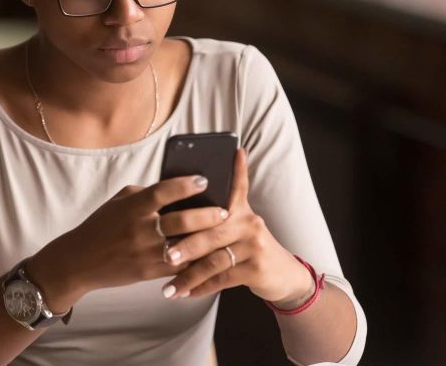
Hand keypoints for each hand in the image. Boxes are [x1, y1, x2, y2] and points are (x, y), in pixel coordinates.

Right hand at [26, 172, 229, 309]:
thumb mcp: (119, 202)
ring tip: (223, 233)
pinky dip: (195, 261)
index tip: (204, 180)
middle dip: (208, 215)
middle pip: (181, 220)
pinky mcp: (148, 272)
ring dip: (207, 240)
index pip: (164, 191)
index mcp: (133, 206)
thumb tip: (175, 187)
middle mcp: (140, 229)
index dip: (186, 185)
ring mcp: (145, 252)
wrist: (80, 260)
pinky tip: (210, 255)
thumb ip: (145, 194)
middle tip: (225, 211)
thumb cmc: (101, 226)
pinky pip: (178, 267)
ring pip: (184, 246)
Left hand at [159, 148, 314, 304]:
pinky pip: (223, 278)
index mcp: (240, 209)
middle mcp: (249, 222)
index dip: (236, 168)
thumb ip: (214, 216)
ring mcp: (254, 244)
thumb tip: (178, 207)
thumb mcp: (238, 226)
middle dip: (185, 245)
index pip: (236, 185)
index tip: (233, 151)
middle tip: (164, 255)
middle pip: (211, 231)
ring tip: (168, 287)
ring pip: (214, 260)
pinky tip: (186, 294)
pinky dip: (202, 287)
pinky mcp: (257, 268)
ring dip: (188, 275)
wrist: (282, 274)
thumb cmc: (247, 248)